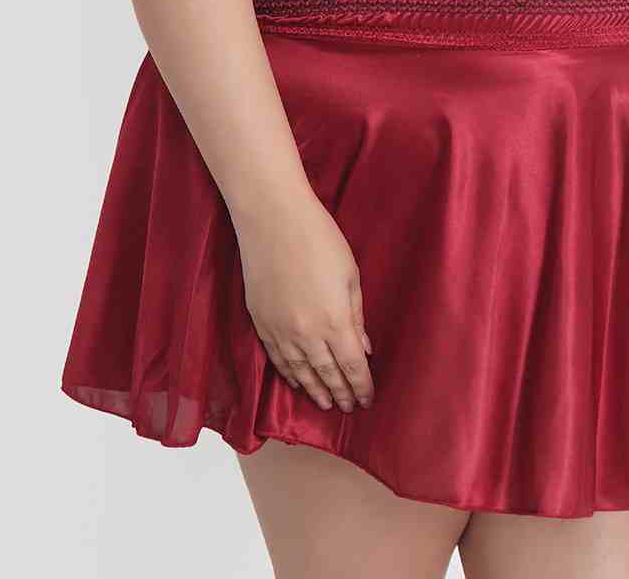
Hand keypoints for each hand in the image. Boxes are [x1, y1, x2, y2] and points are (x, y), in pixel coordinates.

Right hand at [234, 188, 374, 412]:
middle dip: (340, 393)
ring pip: (299, 371)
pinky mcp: (260, 322)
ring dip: (314, 390)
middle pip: (326, 374)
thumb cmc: (320, 239)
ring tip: (324, 404)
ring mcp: (279, 331)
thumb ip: (356, 315)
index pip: (351, 366)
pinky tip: (296, 382)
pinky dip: (288, 374)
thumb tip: (364, 348)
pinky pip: (276, 358)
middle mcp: (306, 335)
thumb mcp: (349, 275)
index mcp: (334, 322)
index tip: (367, 400)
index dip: (361, 386)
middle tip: (348, 408)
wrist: (273, 220)